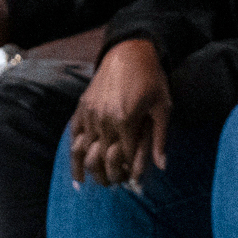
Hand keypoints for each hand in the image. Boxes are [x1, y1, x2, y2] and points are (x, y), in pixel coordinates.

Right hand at [69, 38, 170, 187]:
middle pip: (101, 158)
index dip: (127, 172)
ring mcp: (89, 113)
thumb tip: (162, 166)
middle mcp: (103, 119)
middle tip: (111, 185)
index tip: (131, 181)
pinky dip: (73, 153)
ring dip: (85, 170)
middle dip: (106, 175)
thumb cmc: (152, 79)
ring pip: (82, 150)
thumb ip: (159, 139)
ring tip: (87, 184)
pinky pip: (74, 135)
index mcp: (125, 121)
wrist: (130, 52)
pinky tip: (76, 169)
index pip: (123, 158)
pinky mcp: (82, 107)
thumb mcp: (163, 107)